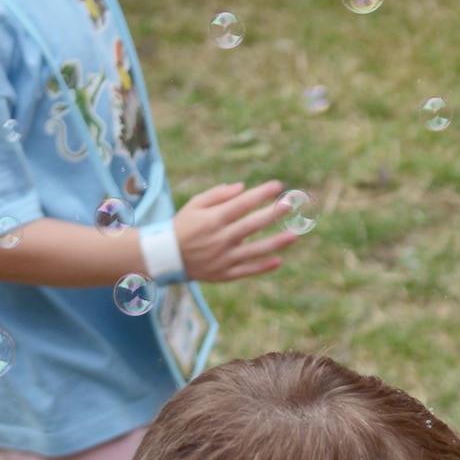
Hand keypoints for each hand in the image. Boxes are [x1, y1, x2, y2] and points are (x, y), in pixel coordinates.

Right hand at [173, 180, 295, 282]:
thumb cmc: (183, 226)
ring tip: (294, 235)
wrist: (165, 258)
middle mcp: (219, 238)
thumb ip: (218, 194)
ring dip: (275, 243)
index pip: (241, 204)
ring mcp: (222, 258)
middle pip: (251, 225)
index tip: (278, 186)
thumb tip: (243, 187)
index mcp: (212, 219)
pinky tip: (278, 260)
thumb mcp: (194, 205)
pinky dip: (262, 267)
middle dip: (272, 214)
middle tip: (291, 204)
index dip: (261, 194)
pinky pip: (246, 271)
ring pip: (253, 251)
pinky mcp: (223, 274)